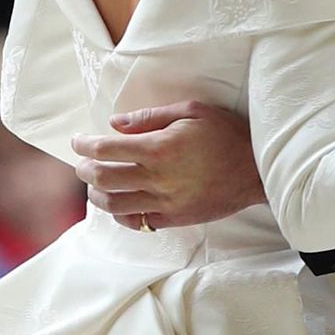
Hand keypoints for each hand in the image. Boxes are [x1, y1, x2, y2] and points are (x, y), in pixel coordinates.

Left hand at [71, 101, 265, 230]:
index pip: (107, 149)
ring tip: (96, 184)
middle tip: (83, 163)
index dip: (85, 145)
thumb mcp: (192, 111)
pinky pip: (138, 222)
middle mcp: (158, 178)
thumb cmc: (227, 134)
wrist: (257, 170)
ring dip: (97, 194)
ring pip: (115, 205)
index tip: (77, 141)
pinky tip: (121, 203)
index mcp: (160, 148)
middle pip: (104, 179)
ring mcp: (166, 202)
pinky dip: (121, 213)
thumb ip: (150, 117)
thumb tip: (115, 123)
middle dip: (85, 170)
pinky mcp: (175, 218)